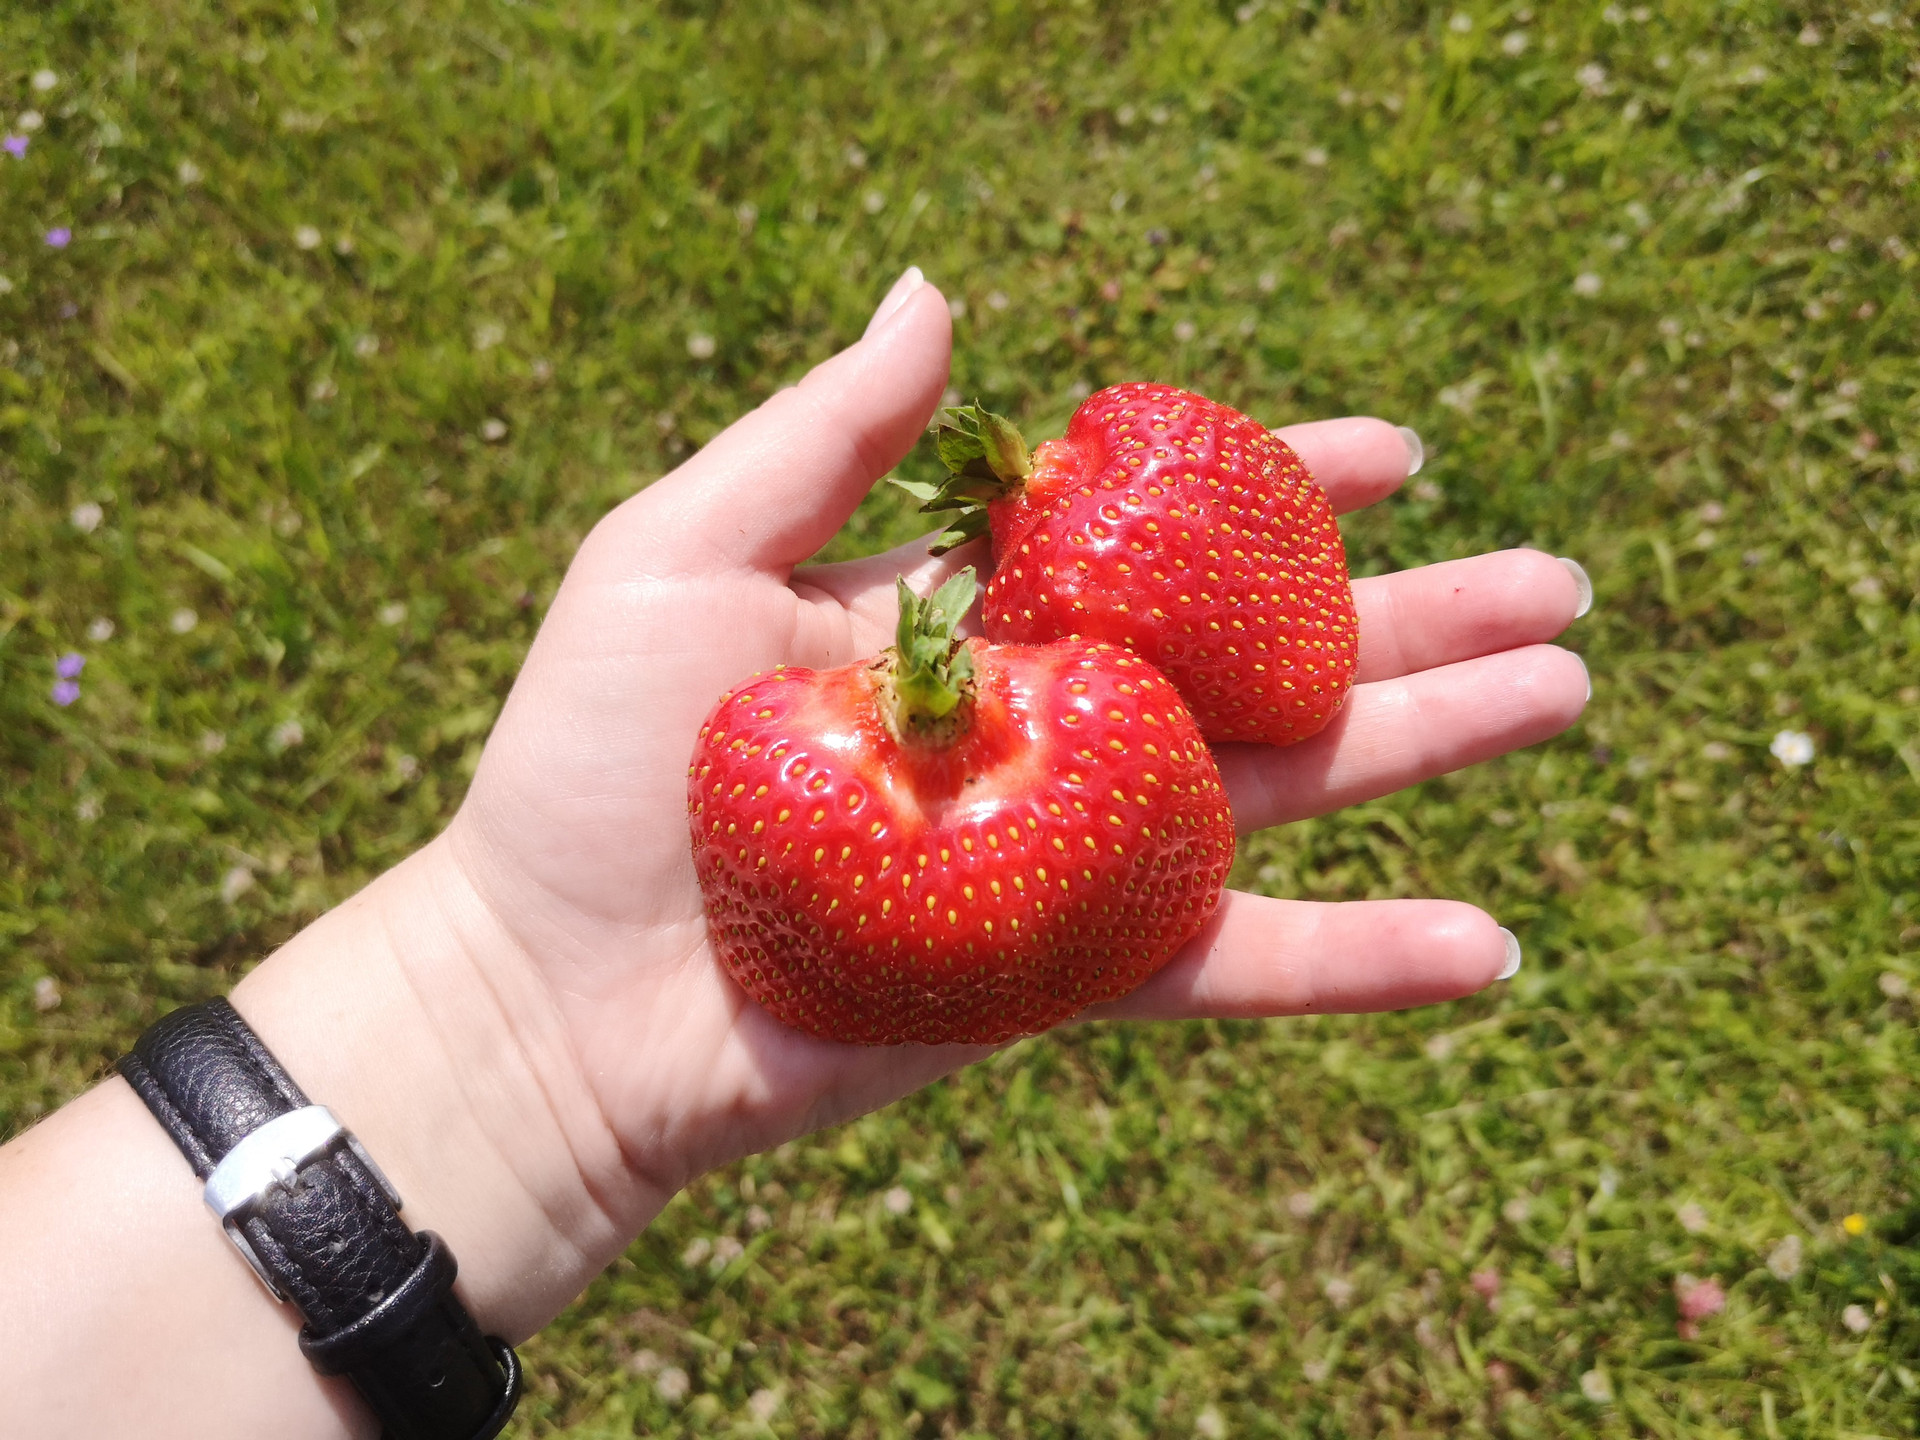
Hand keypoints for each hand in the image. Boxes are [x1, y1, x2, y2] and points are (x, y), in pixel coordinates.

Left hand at [425, 271, 1587, 1308]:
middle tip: (1558, 583)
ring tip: (1564, 691)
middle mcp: (1041, 724)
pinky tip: (1492, 949)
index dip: (1276, 491)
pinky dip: (1359, 959)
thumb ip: (826, 438)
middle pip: (1257, 660)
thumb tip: (942, 295)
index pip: (1154, 535)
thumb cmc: (591, 772)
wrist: (550, 1002)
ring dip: (1428, 745)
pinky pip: (1232, 961)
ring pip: (1282, 790)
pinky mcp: (1066, 973)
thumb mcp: (678, 555)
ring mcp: (1067, 851)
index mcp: (966, 612)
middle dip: (1407, 618)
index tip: (1400, 457)